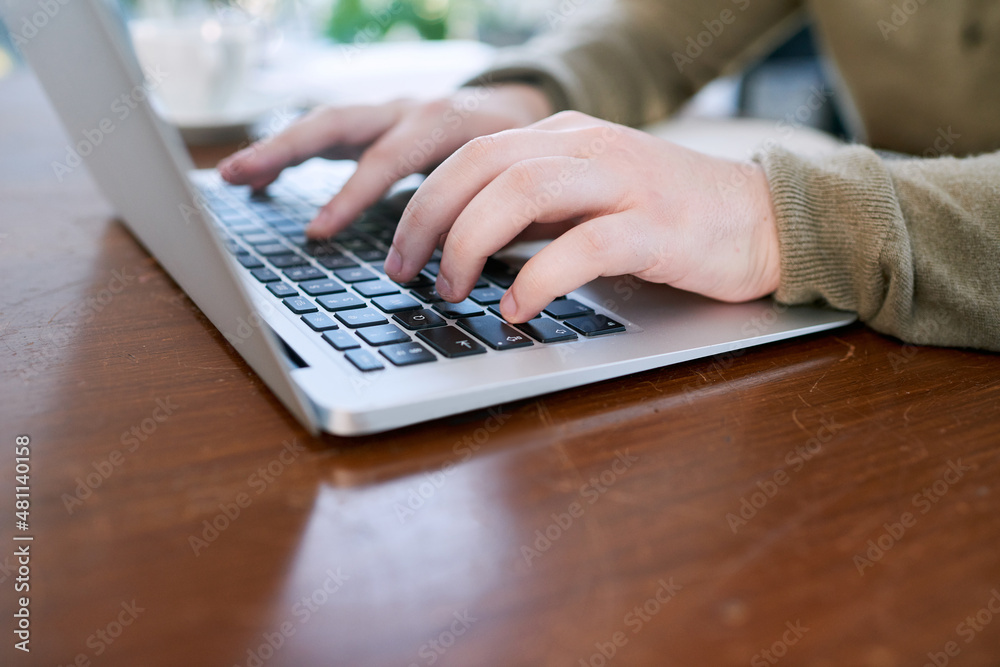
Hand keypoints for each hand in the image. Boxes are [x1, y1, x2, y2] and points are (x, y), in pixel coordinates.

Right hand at [217, 85, 552, 237]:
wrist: (522, 115)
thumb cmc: (518, 154)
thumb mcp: (509, 182)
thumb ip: (476, 211)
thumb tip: (443, 258)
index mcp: (444, 122)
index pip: (388, 158)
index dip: (351, 195)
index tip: (317, 231)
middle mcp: (408, 111)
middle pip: (338, 123)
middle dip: (285, 150)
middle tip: (239, 176)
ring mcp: (387, 116)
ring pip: (325, 126)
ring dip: (276, 149)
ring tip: (230, 175)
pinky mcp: (376, 126)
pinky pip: (328, 136)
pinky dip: (291, 154)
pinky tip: (257, 179)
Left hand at [383, 111, 780, 322]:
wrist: (764, 219)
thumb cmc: (669, 218)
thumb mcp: (589, 199)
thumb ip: (535, 210)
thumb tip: (464, 245)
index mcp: (564, 138)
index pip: (471, 152)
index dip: (422, 201)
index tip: (398, 250)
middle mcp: (588, 147)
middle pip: (482, 163)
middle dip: (428, 219)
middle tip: (404, 271)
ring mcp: (624, 182)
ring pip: (522, 190)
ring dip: (470, 243)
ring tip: (451, 290)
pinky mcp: (657, 226)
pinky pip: (585, 245)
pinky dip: (539, 277)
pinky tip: (517, 309)